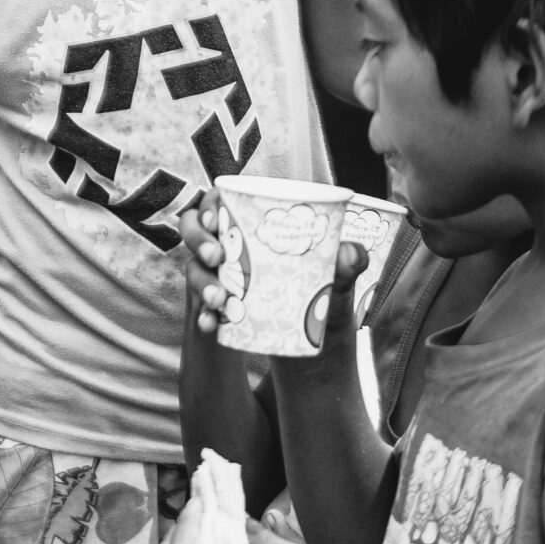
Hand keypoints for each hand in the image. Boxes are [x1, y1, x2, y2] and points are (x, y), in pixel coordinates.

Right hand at [176, 199, 366, 348]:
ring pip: (194, 269)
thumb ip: (349, 264)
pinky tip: (211, 325)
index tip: (216, 219)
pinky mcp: (219, 306)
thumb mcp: (337, 281)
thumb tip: (350, 251)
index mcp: (253, 226)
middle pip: (195, 231)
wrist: (318, 340)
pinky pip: (200, 307)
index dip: (208, 206)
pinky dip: (203, 315)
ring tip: (220, 300)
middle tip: (216, 257)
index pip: (219, 203)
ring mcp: (220, 276)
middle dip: (198, 241)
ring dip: (201, 282)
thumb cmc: (324, 295)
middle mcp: (230, 246)